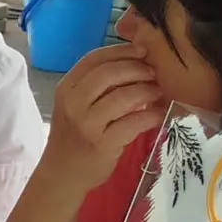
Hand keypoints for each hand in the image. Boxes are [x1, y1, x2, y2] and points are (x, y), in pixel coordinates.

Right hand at [40, 42, 165, 195]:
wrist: (63, 172)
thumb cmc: (75, 134)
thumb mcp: (76, 105)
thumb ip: (97, 86)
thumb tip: (135, 64)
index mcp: (66, 89)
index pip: (93, 59)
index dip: (121, 50)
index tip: (143, 50)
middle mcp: (73, 103)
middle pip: (109, 74)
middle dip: (137, 69)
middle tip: (154, 73)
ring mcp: (87, 124)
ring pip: (123, 96)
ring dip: (147, 91)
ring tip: (158, 93)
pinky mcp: (103, 143)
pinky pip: (134, 122)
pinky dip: (151, 115)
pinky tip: (158, 114)